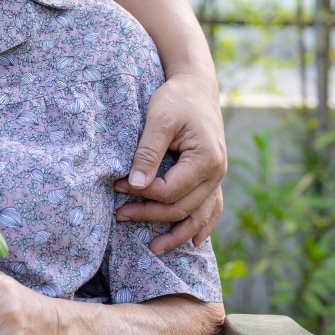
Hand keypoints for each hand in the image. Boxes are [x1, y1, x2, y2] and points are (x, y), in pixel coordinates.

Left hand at [113, 70, 226, 253]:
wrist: (196, 86)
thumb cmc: (177, 98)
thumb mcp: (159, 118)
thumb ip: (148, 153)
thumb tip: (135, 186)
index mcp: (205, 159)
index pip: (170, 190)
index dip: (142, 194)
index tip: (117, 187)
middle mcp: (217, 172)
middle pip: (182, 207)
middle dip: (150, 215)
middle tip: (119, 215)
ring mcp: (218, 176)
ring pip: (199, 214)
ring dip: (176, 233)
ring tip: (153, 248)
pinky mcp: (213, 176)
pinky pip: (212, 207)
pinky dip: (203, 225)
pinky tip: (192, 242)